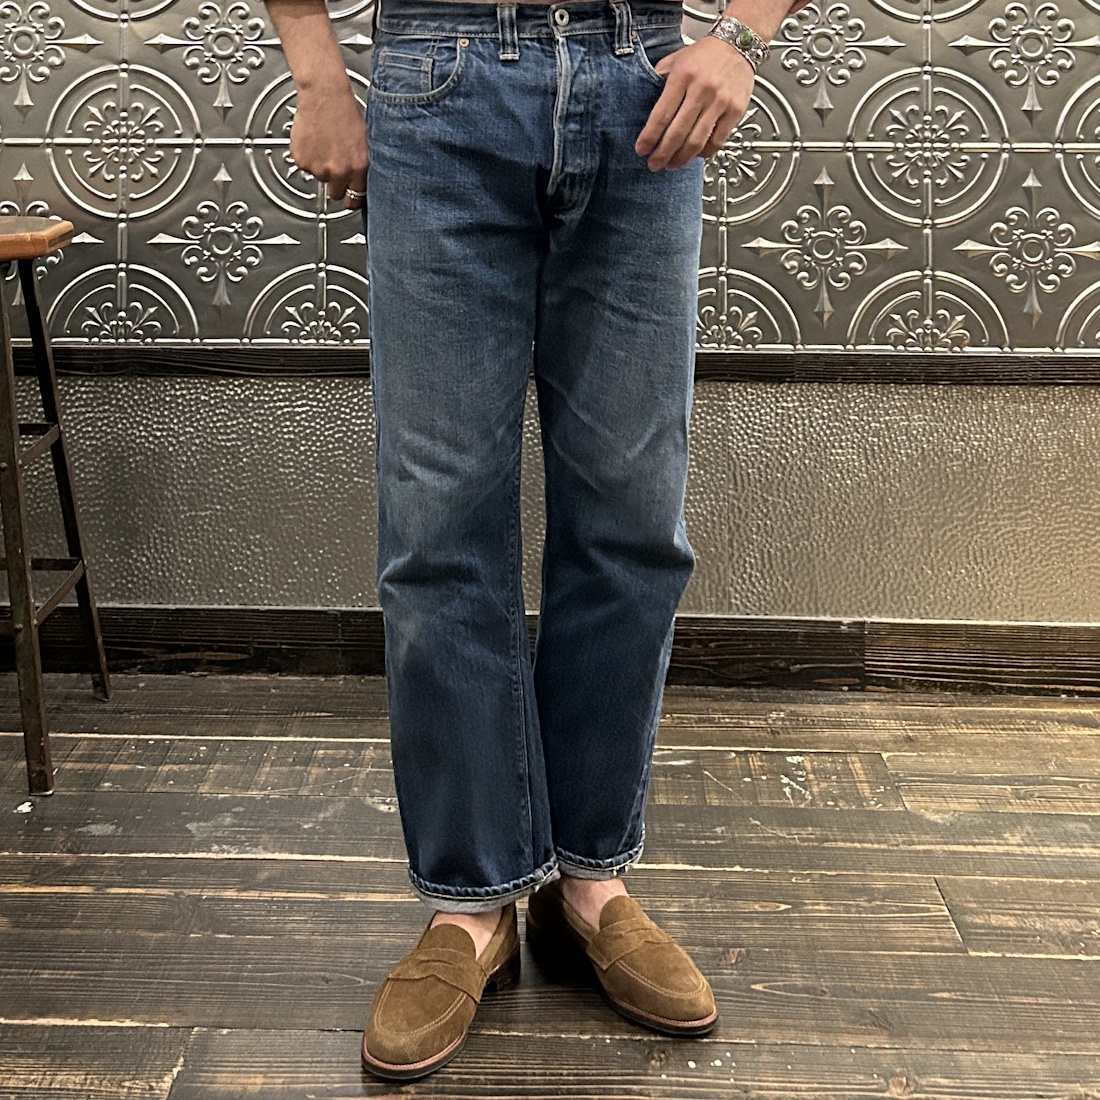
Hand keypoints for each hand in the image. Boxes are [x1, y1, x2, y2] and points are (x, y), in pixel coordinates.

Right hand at [289, 81, 369, 209]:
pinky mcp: (302, 160)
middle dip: (336, 185)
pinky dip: (308, 157)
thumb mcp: (365, 142)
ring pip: (320, 178)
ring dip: (322, 167)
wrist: (324, 94)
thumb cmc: (345, 111)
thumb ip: (362, 166)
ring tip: (325, 145)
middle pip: (336, 194)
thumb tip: (361, 181)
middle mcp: (339, 171)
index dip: (353, 198)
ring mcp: (319, 167)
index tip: (351, 199)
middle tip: (335, 169)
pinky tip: (314, 141)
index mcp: (359, 168)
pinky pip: (305, 166)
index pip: (356, 199)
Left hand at [635, 36, 754, 171]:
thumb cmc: (706, 54)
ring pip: (697, 141)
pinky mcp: (735, 111)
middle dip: (662, 153)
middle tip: (654, 164)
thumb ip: (660, 80)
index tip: (641, 150)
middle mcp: (702, 89)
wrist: (739, 43)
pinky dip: (704, 153)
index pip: (662, 114)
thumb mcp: (677, 59)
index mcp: (683, 76)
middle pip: (678, 133)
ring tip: (671, 164)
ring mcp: (720, 102)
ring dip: (681, 158)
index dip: (650, 137)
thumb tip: (645, 103)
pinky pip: (717, 141)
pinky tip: (695, 155)